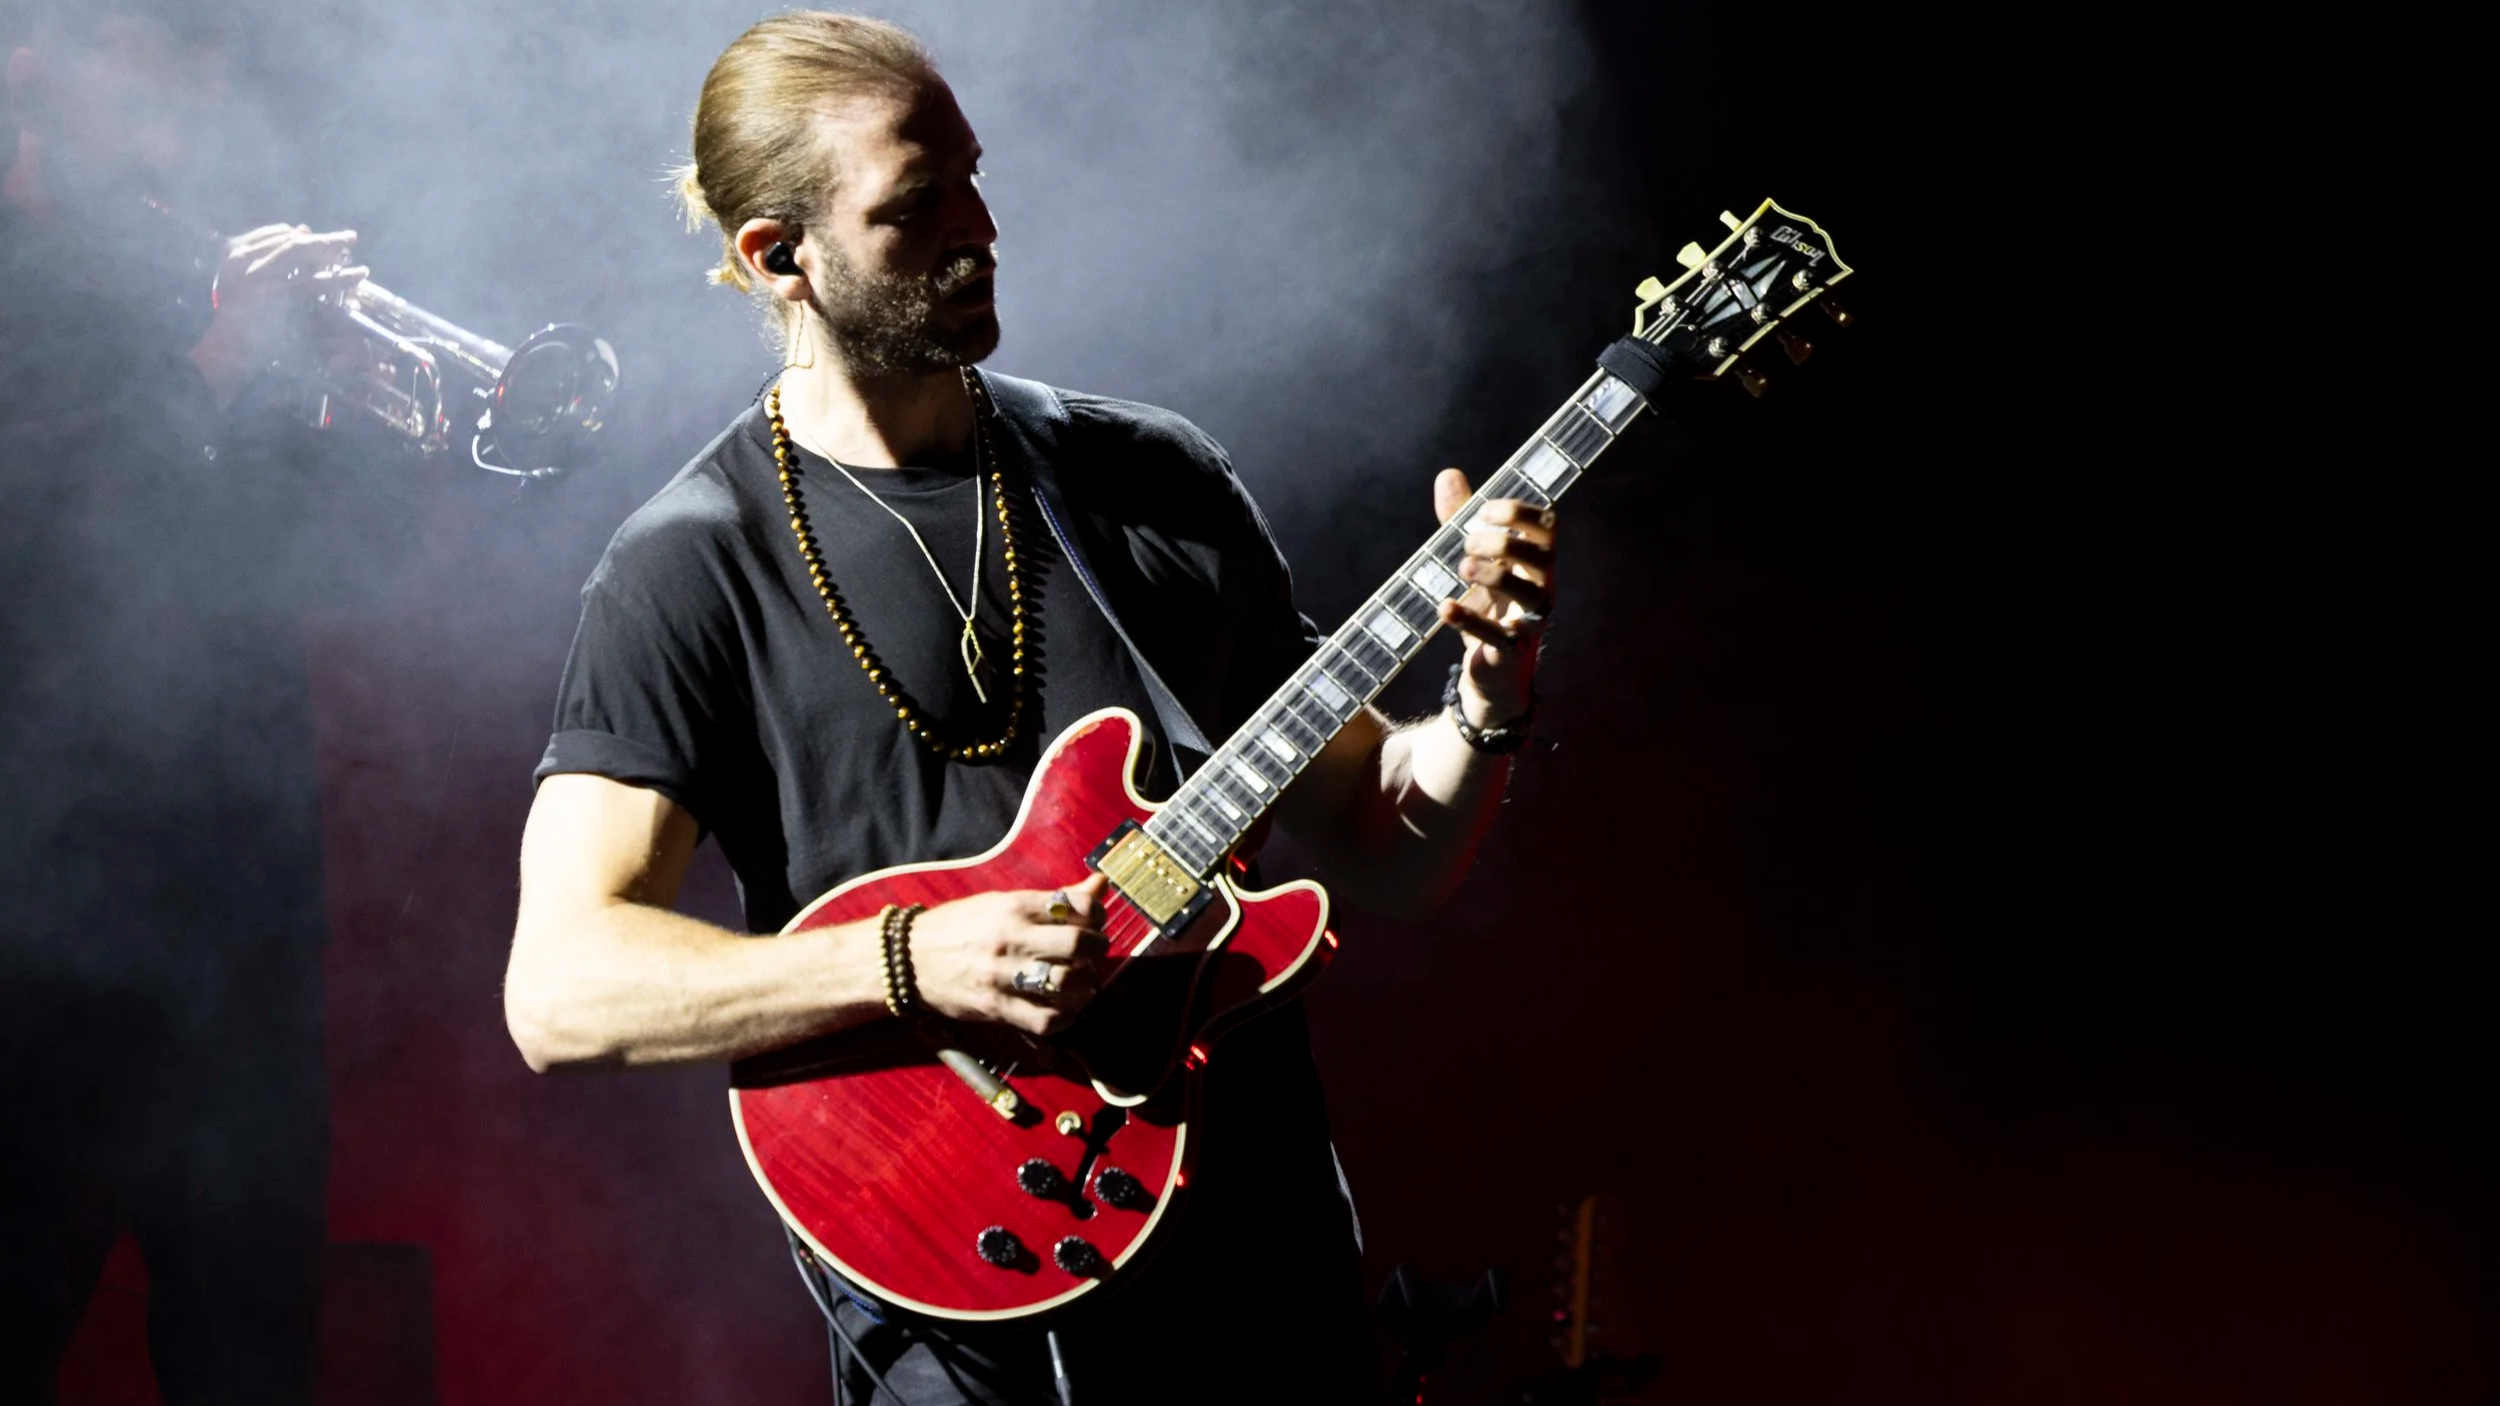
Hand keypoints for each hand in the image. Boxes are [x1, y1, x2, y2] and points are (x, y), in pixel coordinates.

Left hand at [188, 223, 365, 409]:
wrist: (227, 342)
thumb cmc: (268, 345)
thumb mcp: (299, 334)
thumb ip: (321, 312)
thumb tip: (344, 291)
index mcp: (268, 298)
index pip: (315, 281)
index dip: (342, 276)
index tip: (364, 272)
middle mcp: (250, 273)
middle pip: (297, 248)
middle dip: (329, 242)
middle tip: (351, 238)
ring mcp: (238, 259)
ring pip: (284, 236)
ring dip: (311, 238)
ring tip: (331, 241)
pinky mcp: (231, 250)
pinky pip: (267, 233)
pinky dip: (287, 233)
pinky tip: (302, 236)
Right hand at [902, 873, 1111, 1035]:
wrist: (906, 957)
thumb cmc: (959, 926)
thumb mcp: (1002, 902)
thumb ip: (1055, 899)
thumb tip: (1100, 885)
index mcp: (1014, 906)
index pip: (1077, 906)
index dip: (1097, 916)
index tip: (1093, 923)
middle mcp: (1010, 938)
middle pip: (1078, 945)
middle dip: (1096, 950)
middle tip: (1092, 954)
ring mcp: (1001, 975)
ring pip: (1066, 984)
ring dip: (1084, 986)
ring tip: (1080, 982)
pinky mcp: (994, 1008)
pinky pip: (1044, 1020)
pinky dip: (1064, 1018)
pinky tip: (1064, 1008)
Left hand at [1432, 467, 1555, 726]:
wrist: (1490, 671)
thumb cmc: (1488, 605)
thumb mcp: (1472, 559)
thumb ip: (1461, 520)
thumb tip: (1448, 474)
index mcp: (1535, 561)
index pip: (1546, 526)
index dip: (1518, 512)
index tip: (1481, 512)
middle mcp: (1541, 588)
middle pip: (1542, 557)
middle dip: (1503, 543)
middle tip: (1466, 546)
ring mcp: (1531, 621)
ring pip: (1532, 594)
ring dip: (1494, 575)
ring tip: (1461, 569)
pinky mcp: (1512, 651)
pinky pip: (1499, 636)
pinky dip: (1468, 620)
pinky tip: (1444, 608)